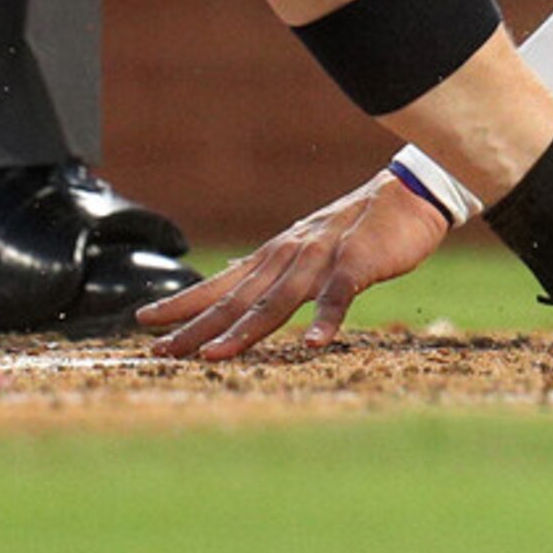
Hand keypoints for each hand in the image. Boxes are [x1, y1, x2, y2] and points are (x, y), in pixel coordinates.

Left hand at [140, 171, 450, 361]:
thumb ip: (277, 272)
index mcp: (276, 256)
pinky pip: (338, 296)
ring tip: (213, 356)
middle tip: (161, 350)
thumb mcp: (307, 248)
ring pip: (276, 301)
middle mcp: (289, 257)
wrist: (408, 195)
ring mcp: (321, 260)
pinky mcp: (356, 263)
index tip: (144, 322)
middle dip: (196, 327)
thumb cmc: (359, 227)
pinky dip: (325, 320)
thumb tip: (239, 289)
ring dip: (243, 331)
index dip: (183, 303)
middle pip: (237, 300)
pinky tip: (314, 344)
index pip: (220, 284)